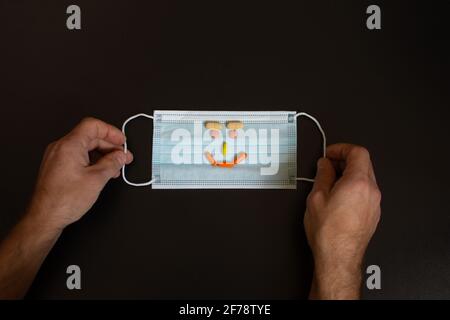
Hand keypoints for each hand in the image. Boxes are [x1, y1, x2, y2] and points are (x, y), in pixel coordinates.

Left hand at [28, 117, 132, 230]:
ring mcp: (57, 156)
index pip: (93, 126)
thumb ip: (112, 164)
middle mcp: (60, 147)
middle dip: (110, 146)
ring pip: (84, 147)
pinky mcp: (57, 166)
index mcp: (69, 145)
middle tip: (123, 157)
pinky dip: (92, 161)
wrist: (45, 217)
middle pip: (90, 136)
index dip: (111, 131)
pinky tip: (102, 172)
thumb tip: (120, 156)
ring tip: (115, 167)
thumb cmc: (64, 201)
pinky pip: (78, 156)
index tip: (122, 142)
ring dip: (102, 155)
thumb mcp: (97, 179)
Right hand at [304, 143, 380, 298]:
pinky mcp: (373, 213)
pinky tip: (339, 195)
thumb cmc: (328, 230)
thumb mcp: (317, 197)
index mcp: (358, 182)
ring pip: (366, 177)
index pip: (358, 152)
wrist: (339, 257)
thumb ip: (323, 175)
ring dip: (349, 173)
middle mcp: (371, 190)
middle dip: (345, 159)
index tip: (328, 154)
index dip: (342, 148)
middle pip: (364, 163)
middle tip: (327, 165)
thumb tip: (325, 164)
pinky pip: (366, 191)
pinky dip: (354, 186)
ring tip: (330, 181)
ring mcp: (375, 203)